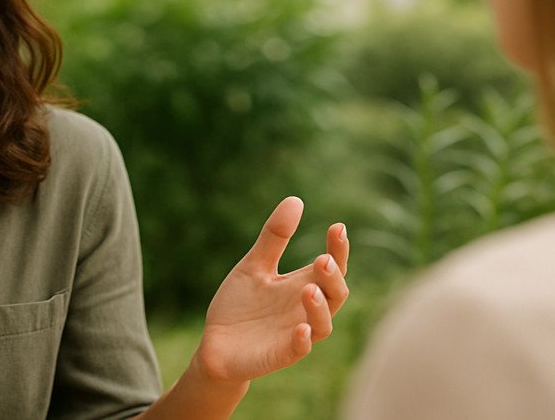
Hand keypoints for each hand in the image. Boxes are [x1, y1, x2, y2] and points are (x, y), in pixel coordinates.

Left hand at [193, 196, 348, 382]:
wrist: (214, 343)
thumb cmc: (240, 306)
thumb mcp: (254, 265)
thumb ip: (274, 237)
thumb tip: (295, 200)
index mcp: (303, 285)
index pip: (332, 266)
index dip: (339, 248)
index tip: (338, 227)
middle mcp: (306, 310)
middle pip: (336, 294)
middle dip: (333, 277)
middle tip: (324, 260)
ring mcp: (295, 334)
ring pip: (323, 324)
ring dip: (320, 308)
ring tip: (310, 291)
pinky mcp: (280, 355)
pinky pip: (299, 350)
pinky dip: (303, 340)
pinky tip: (301, 329)